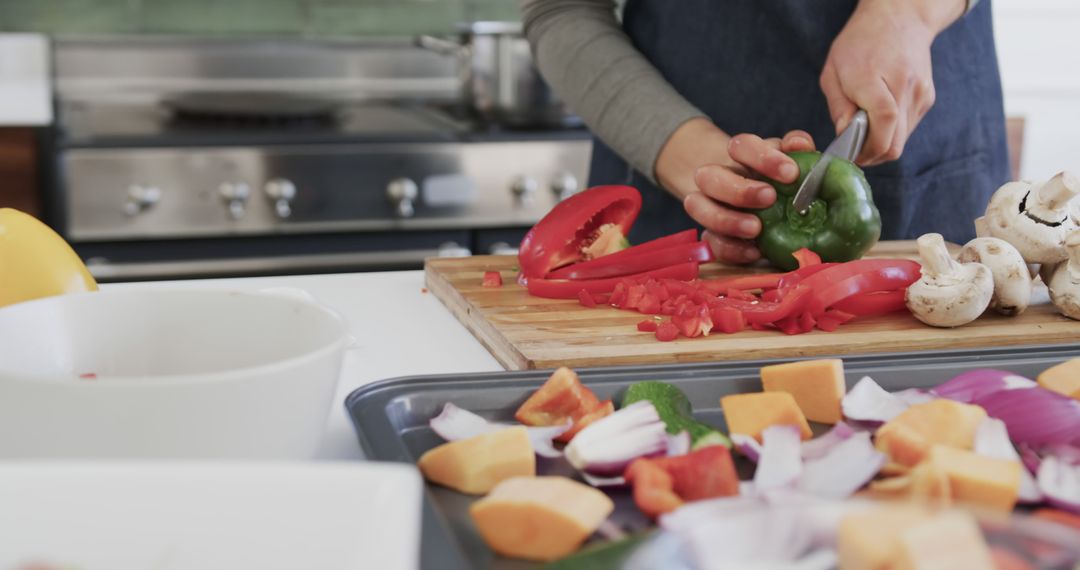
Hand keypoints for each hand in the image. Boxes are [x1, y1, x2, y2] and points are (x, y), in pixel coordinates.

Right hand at [655, 118, 814, 263]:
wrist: (760, 205)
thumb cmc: (779, 179)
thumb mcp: (791, 160)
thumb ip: (798, 149)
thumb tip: (799, 144)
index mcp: (739, 155)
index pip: (741, 146)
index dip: (763, 157)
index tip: (791, 173)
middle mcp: (717, 178)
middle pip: (708, 176)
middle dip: (739, 190)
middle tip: (769, 198)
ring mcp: (707, 206)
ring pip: (696, 206)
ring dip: (725, 219)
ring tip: (755, 229)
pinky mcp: (710, 235)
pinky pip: (709, 242)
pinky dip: (730, 249)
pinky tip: (754, 252)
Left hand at [819, 0, 962, 164]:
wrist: (899, 18)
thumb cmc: (859, 43)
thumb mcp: (833, 72)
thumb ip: (839, 107)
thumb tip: (844, 137)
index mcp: (875, 79)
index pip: (882, 125)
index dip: (866, 150)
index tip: (849, 155)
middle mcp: (903, 88)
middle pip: (894, 144)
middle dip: (872, 156)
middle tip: (854, 152)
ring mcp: (920, 94)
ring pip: (902, 140)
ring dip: (882, 144)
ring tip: (864, 132)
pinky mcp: (927, 99)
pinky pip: (909, 129)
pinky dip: (893, 132)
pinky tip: (879, 119)